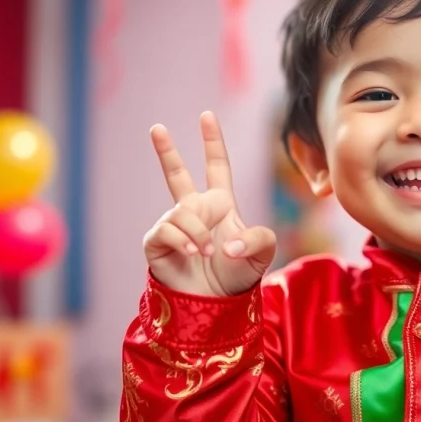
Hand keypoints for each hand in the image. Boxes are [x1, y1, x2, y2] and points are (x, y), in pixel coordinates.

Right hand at [143, 111, 275, 296]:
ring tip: (205, 253)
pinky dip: (183, 241)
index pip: (216, 166)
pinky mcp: (157, 243)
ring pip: (180, 214)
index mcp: (220, 204)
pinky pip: (166, 230)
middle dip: (166, 151)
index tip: (207, 116)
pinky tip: (192, 253)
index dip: (213, 142)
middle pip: (177, 174)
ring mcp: (174, 225)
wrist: (216, 305)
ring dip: (196, 233)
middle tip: (157, 127)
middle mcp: (194, 210)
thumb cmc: (240, 277)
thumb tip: (226, 243)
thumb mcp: (263, 253)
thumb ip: (259, 238)